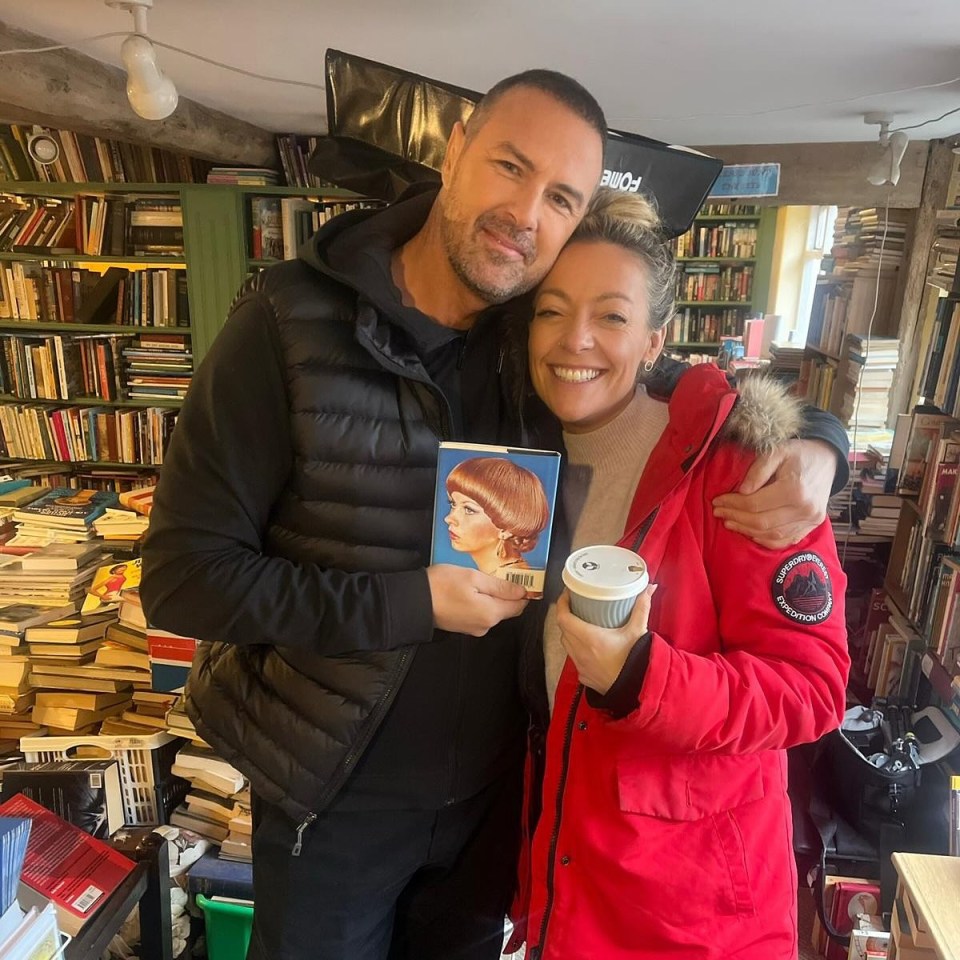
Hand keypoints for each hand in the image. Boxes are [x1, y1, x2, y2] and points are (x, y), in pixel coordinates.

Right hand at [426, 564, 527, 636]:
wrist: (413, 602)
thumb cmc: (442, 585)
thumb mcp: (474, 578)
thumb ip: (500, 586)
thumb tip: (522, 591)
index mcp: (491, 613)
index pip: (519, 605)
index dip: (523, 591)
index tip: (521, 576)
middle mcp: (486, 625)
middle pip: (506, 609)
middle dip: (506, 593)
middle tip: (498, 573)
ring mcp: (474, 629)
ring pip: (493, 611)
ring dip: (492, 597)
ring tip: (481, 580)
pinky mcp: (463, 627)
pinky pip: (480, 614)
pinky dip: (480, 602)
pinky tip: (470, 590)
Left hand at [556, 584, 657, 693]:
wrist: (637, 690)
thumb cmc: (635, 662)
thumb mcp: (638, 632)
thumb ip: (641, 608)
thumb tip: (648, 589)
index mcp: (589, 638)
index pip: (563, 617)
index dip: (562, 603)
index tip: (567, 594)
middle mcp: (580, 652)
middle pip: (563, 629)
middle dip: (566, 615)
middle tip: (576, 605)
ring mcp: (580, 666)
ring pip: (567, 644)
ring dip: (570, 632)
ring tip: (581, 623)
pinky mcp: (584, 676)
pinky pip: (574, 658)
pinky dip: (577, 649)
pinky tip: (588, 646)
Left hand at [711, 439, 834, 548]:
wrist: (827, 460)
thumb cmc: (799, 454)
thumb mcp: (776, 451)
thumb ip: (758, 470)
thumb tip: (742, 491)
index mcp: (795, 489)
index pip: (755, 504)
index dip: (733, 504)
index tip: (717, 500)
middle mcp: (805, 509)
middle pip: (761, 522)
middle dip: (736, 518)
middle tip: (719, 512)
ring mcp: (811, 520)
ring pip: (772, 534)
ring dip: (747, 531)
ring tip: (729, 522)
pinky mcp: (812, 526)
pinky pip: (785, 540)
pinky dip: (765, 540)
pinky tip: (750, 533)